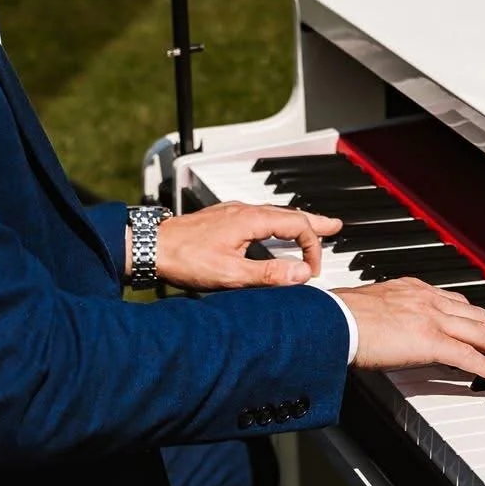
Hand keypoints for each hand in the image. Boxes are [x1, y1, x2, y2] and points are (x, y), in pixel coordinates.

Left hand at [141, 202, 340, 290]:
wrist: (149, 247)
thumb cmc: (185, 259)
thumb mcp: (231, 274)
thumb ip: (269, 275)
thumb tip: (302, 274)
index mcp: (251, 220)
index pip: (297, 226)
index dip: (312, 248)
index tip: (312, 271)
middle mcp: (244, 210)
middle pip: (289, 213)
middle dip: (314, 222)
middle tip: (334, 226)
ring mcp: (232, 213)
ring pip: (273, 213)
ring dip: (295, 221)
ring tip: (310, 229)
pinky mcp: (221, 219)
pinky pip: (258, 216)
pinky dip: (276, 223)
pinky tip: (271, 232)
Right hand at [333, 277, 484, 382]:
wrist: (334, 320)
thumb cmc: (341, 316)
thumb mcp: (373, 306)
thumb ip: (389, 313)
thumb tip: (388, 328)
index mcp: (415, 289)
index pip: (456, 303)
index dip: (476, 317)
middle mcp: (429, 299)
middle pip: (476, 317)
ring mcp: (432, 319)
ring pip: (481, 333)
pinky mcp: (430, 340)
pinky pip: (468, 355)